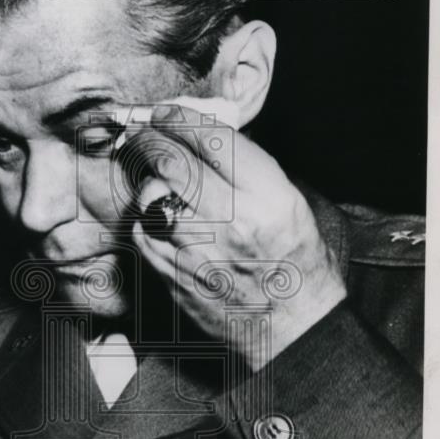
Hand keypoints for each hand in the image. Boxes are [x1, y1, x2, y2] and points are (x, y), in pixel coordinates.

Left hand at [128, 97, 346, 370]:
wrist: (291, 328)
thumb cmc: (297, 264)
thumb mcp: (292, 204)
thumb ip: (250, 170)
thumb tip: (206, 138)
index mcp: (266, 198)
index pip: (213, 141)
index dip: (182, 118)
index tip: (168, 111)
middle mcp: (229, 221)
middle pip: (172, 162)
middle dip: (150, 137)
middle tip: (142, 128)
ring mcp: (197, 250)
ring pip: (150, 196)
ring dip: (143, 175)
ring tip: (145, 165)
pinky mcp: (174, 275)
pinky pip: (142, 232)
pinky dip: (142, 216)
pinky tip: (151, 211)